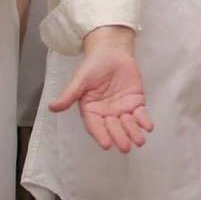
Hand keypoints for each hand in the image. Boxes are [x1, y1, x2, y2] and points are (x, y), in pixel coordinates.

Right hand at [50, 29, 153, 152]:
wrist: (112, 52)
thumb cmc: (93, 66)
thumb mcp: (80, 79)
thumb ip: (69, 94)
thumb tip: (52, 108)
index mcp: (91, 110)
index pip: (95, 125)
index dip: (101, 135)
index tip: (106, 145)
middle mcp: (106, 113)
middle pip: (113, 127)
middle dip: (119, 137)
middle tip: (125, 147)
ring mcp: (122, 109)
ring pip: (128, 124)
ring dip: (133, 132)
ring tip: (140, 141)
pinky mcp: (136, 102)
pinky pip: (140, 114)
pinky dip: (144, 121)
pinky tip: (148, 127)